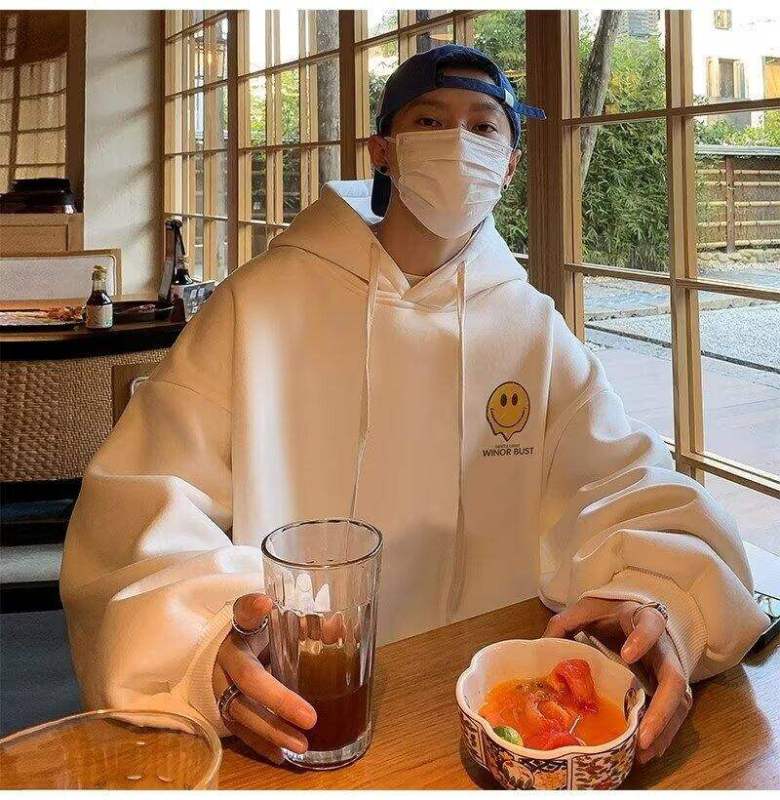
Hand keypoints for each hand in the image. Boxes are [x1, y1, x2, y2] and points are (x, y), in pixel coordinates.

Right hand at [212, 593, 316, 764]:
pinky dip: (260, 745)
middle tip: (310, 717)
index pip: (243, 612)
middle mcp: (228, 655)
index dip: (252, 609)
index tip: (266, 604)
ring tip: (301, 745)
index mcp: (241, 626)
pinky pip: (239, 729)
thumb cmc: (260, 634)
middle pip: (249, 677)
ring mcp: (221, 683)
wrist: (226, 651)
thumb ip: (305, 623)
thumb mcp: (278, 622)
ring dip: (271, 731)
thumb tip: (338, 627)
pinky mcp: (222, 707)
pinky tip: (282, 755)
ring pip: (241, 710)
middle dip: (278, 700)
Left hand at [543, 597, 692, 763]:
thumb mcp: (586, 609)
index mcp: (641, 619)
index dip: (642, 639)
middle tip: (641, 735)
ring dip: (663, 730)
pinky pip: (674, 713)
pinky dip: (663, 734)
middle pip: (674, 678)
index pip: (650, 624)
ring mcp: (670, 668)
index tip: (627, 656)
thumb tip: (542, 646)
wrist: (635, 610)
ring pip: (679, 701)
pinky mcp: (670, 687)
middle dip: (662, 709)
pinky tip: (646, 752)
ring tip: (642, 753)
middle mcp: (664, 647)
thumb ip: (565, 622)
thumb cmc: (610, 612)